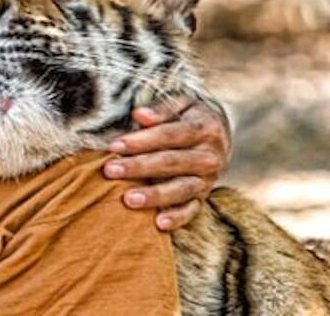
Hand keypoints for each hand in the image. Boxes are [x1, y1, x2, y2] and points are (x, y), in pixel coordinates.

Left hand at [102, 96, 230, 231]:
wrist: (219, 133)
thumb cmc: (189, 115)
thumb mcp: (181, 104)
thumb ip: (161, 109)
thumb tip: (139, 114)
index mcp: (205, 128)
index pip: (170, 134)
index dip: (142, 140)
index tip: (115, 145)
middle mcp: (210, 156)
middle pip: (172, 162)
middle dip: (139, 167)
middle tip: (110, 170)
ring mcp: (208, 179)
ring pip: (181, 189)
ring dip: (154, 195)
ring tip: (128, 199)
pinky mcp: (204, 196)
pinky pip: (191, 210)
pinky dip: (177, 218)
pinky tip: (158, 224)